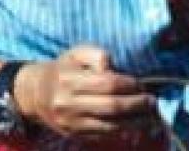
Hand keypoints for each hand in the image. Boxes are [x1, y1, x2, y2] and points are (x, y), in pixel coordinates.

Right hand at [13, 45, 160, 140]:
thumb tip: (113, 67)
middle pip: (112, 107)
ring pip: (110, 125)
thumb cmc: (64, 69)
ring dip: (135, 122)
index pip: (108, 84)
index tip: (141, 84)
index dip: (129, 85)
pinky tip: (135, 124)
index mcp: (69, 80)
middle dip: (137, 105)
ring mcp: (71, 122)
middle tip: (152, 102)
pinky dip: (122, 130)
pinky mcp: (74, 134)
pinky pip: (103, 134)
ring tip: (150, 116)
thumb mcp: (77, 53)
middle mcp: (68, 103)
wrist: (36, 94)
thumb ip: (97, 54)